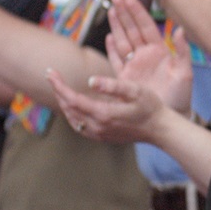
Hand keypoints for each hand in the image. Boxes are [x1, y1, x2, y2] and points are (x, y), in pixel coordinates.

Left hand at [47, 65, 167, 144]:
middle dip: (58, 91)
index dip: (59, 85)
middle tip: (51, 75)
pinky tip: (73, 106)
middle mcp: (98, 126)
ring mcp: (99, 134)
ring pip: (72, 119)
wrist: (160, 129)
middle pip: (69, 109)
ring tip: (59, 88)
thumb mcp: (135, 90)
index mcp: (103, 113)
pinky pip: (80, 127)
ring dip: (63, 103)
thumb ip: (112, 85)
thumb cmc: (150, 106)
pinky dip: (72, 115)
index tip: (50, 72)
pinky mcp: (102, 137)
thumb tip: (90, 80)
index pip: (72, 99)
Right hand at [104, 0, 192, 112]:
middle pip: (132, 30)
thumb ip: (183, 51)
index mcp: (159, 51)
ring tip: (110, 10)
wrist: (170, 116)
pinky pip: (117, 60)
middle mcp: (145, 55)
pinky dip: (112, 49)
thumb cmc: (181, 95)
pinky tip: (109, 37)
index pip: (146, 27)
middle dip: (124, 13)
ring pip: (123, 41)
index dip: (138, 12)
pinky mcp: (125, 78)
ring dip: (117, 26)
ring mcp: (134, 66)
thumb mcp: (185, 72)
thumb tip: (179, 30)